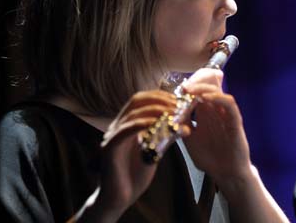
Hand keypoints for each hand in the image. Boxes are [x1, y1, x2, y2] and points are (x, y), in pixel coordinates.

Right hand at [93, 90, 191, 218]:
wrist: (120, 198)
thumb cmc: (135, 174)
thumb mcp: (155, 151)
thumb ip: (165, 137)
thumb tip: (185, 125)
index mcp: (127, 124)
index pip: (141, 100)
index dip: (159, 96)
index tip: (177, 100)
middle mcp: (117, 126)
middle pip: (136, 101)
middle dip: (158, 99)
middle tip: (176, 105)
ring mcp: (112, 136)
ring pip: (132, 113)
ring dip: (154, 110)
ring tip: (171, 114)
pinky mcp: (109, 148)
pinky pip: (124, 130)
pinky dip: (141, 123)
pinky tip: (155, 123)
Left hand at [180, 68, 251, 184]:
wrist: (226, 174)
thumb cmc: (210, 158)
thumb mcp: (190, 140)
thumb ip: (183, 127)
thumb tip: (170, 114)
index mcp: (206, 115)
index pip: (198, 94)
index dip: (188, 90)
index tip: (176, 91)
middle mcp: (216, 112)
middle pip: (208, 89)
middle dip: (194, 85)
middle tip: (183, 88)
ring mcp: (226, 115)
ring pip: (218, 92)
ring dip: (204, 88)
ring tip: (191, 90)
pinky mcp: (235, 120)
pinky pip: (229, 103)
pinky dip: (218, 97)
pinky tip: (205, 98)